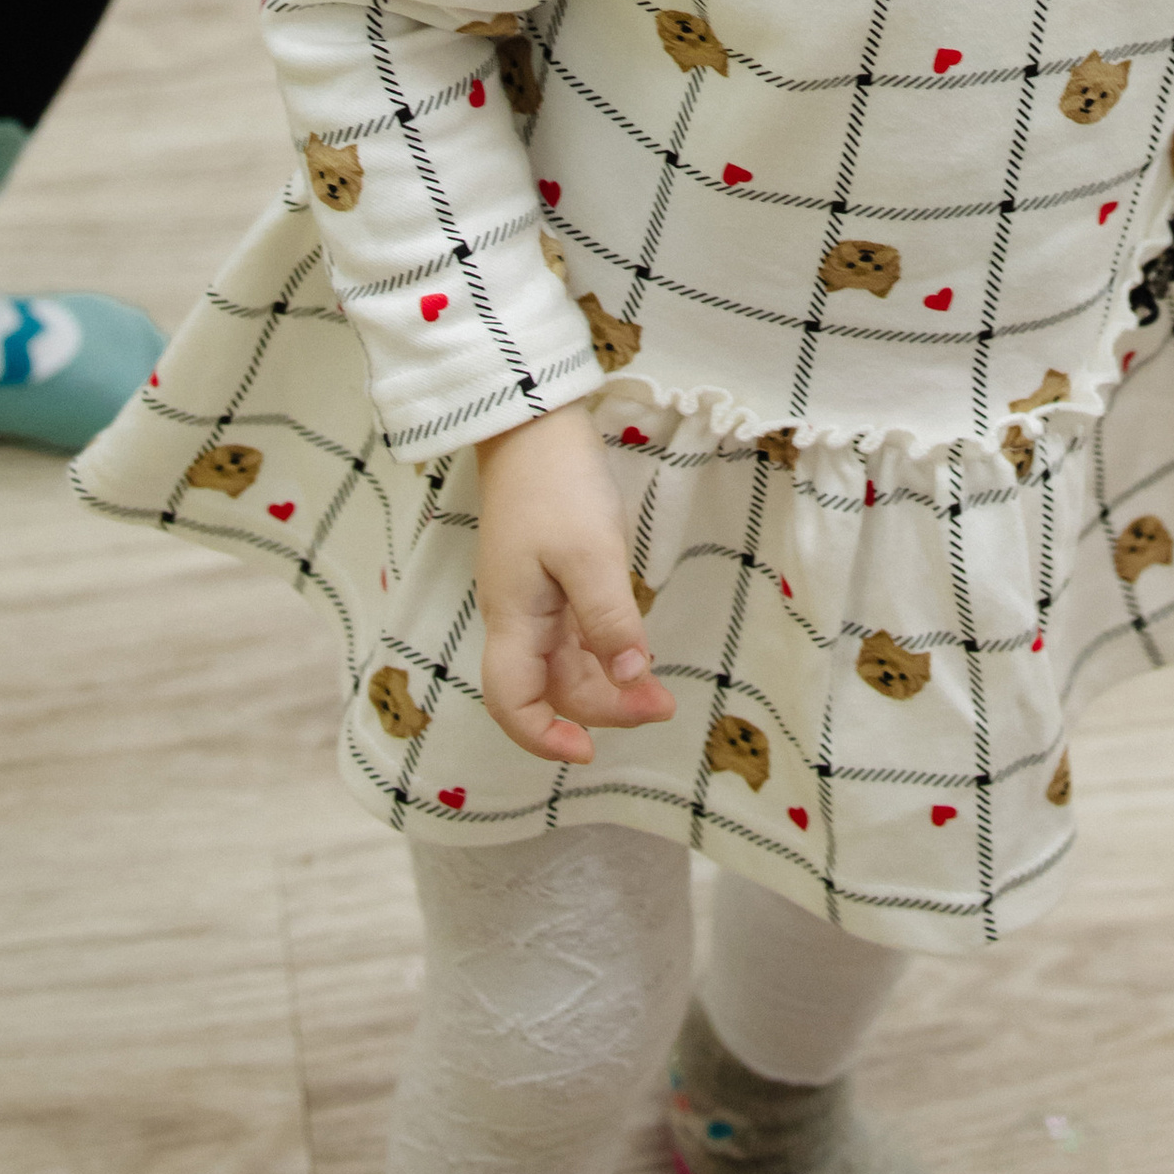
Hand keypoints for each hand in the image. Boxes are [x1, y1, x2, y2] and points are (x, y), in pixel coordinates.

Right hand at [475, 404, 676, 764]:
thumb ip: (609, 619)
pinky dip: (605, 650)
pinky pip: (574, 633)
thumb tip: (632, 680)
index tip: (590, 753)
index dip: (542, 739)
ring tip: (659, 692)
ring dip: (609, 682)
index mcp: (514, 617)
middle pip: (551, 687)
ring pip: (566, 663)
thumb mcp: (590, 550)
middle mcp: (519, 616)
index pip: (511, 701)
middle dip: (602, 708)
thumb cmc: (555, 482)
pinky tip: (636, 652)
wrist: (533, 420)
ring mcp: (534, 597)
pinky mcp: (552, 575)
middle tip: (662, 707)